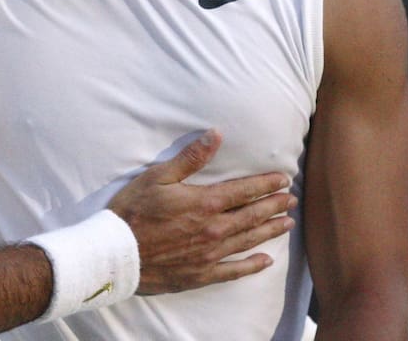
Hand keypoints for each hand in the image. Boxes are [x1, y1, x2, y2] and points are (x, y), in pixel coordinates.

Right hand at [107, 129, 296, 294]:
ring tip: (287, 224)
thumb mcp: (158, 176)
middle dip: (274, 206)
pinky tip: (266, 261)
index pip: (245, 191)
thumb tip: (216, 135)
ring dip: (270, 231)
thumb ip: (191, 157)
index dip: (266, 184)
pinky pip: (234, 271)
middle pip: (252, 215)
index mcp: (205, 203)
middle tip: (291, 200)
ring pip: (248, 241)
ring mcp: (210, 254)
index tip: (283, 180)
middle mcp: (214, 229)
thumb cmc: (134, 210)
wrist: (116, 253)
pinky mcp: (201, 273)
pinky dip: (252, 266)